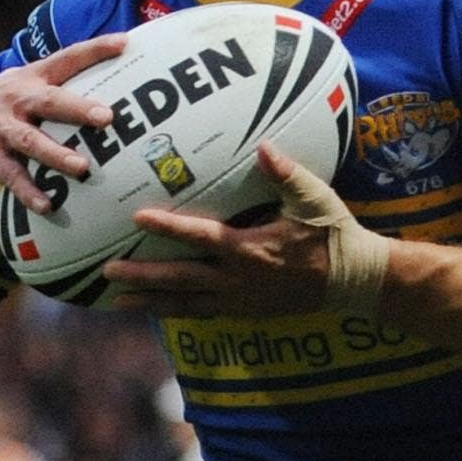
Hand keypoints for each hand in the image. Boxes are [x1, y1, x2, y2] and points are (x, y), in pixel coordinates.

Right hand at [0, 34, 127, 210]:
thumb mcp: (22, 85)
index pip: (66, 58)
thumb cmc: (1, 106)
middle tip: (107, 117)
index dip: (94, 49)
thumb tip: (107, 83)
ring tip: (81, 168)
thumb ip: (56, 83)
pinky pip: (11, 175)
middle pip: (50, 101)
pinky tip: (47, 205)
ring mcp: (1, 127)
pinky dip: (28, 191)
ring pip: (31, 141)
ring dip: (56, 155)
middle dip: (78, 108)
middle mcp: (17, 99)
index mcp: (32, 78)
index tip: (124, 43)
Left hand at [103, 141, 341, 316]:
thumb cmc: (332, 234)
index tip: (138, 217)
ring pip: (185, 304)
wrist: (353, 281)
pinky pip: (201, 314)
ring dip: (150, 301)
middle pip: (180, 278)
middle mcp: (238, 279)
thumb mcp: (314, 199)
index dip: (168, 227)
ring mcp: (240, 300)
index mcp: (251, 249)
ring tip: (116, 300)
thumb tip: (263, 146)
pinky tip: (155, 308)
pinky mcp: (245, 312)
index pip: (201, 237)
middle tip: (108, 270)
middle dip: (143, 274)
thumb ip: (286, 173)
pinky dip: (174, 312)